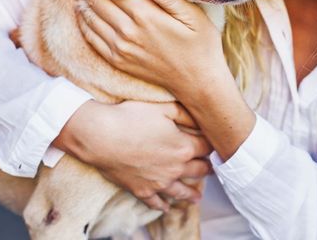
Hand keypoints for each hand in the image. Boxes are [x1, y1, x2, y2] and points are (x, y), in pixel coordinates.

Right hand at [54, 100, 212, 211]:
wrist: (102, 137)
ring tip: (197, 198)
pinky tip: (167, 208)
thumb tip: (202, 119)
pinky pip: (156, 202)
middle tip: (211, 168)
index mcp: (184, 147)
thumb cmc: (133, 118)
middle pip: (199, 170)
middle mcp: (176, 168)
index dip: (212, 144)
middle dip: (206, 168)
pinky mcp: (141, 190)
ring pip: (181, 191)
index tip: (214, 143)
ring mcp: (159, 183)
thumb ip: (186, 114)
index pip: (207, 148)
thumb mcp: (164, 108)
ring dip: (192, 194)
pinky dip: (163, 205)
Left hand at [68, 0, 229, 97]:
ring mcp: (120, 49)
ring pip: (90, 19)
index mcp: (146, 17)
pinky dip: (83, 22)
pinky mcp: (118, 61)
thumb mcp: (194, 17)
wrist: (198, 82)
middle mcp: (128, 33)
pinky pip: (92, 39)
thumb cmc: (201, 45)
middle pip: (96, 1)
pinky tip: (80, 11)